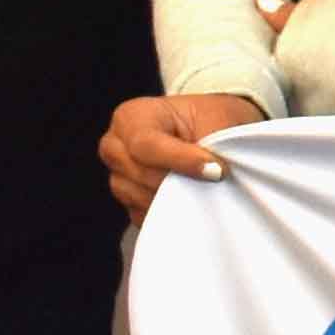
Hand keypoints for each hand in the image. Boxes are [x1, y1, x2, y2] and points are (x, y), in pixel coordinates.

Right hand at [98, 92, 262, 217]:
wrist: (207, 132)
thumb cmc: (210, 120)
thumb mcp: (216, 118)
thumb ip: (212, 143)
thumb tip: (216, 173)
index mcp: (131, 117)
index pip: (146, 145)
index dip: (182, 160)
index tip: (217, 170)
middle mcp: (116, 147)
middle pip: (143, 175)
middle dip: (183, 181)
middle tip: (219, 179)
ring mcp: (119, 178)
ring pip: (145, 199)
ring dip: (180, 197)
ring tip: (206, 185)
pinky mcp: (130, 204)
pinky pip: (148, 217)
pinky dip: (173, 213)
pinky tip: (193, 198)